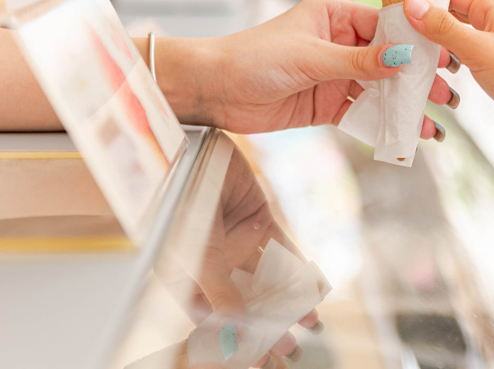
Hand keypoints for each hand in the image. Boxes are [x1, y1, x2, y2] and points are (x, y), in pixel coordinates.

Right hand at [156, 133, 319, 367]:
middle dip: (268, 328)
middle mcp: (214, 263)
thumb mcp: (198, 254)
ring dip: (288, 303)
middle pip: (244, 303)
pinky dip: (298, 269)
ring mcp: (237, 241)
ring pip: (267, 280)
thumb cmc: (178, 200)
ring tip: (311, 325)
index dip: (237, 342)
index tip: (261, 362)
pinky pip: (282, 249)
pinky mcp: (258, 218)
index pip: (214, 320)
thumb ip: (219, 295)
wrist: (189, 146)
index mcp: (188, 277)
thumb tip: (234, 339)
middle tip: (291, 352)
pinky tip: (315, 289)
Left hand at [177, 0, 453, 136]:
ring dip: (404, 106)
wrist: (213, 90)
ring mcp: (333, 75)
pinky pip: (361, 114)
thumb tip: (402, 60)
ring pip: (379, 90)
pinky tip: (404, 135)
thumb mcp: (311, 56)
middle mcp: (338, 43)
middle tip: (446, 95)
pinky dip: (382, 125)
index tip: (444, 56)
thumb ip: (358, 62)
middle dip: (416, 79)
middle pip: (388, 61)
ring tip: (433, 123)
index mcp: (334, 16)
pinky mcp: (325, 104)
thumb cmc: (253, 57)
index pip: (385, 26)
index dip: (415, 43)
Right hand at [403, 0, 493, 150]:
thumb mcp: (478, 50)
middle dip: (426, 23)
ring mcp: (493, 45)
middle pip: (450, 12)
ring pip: (454, 36)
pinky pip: (461, 56)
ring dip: (434, 44)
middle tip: (397, 34)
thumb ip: (443, 27)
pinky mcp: (491, 68)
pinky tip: (431, 72)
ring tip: (410, 54)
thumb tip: (411, 2)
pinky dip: (445, 61)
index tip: (395, 9)